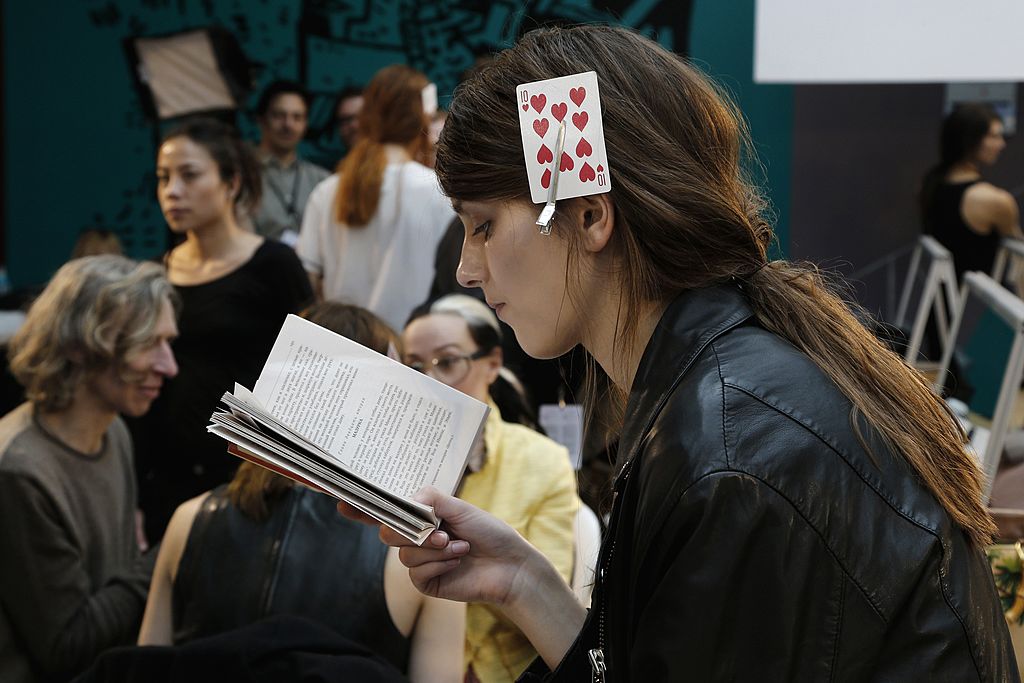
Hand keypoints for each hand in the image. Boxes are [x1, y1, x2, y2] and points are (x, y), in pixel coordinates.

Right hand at [339, 487, 544, 606]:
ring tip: (458, 547)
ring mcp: (420, 561)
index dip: (363, 508)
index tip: (343, 501)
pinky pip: (415, 572)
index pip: (387, 512)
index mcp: (423, 517)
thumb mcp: (459, 507)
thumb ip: (430, 499)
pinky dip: (438, 563)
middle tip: (438, 532)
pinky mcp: (426, 581)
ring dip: (433, 549)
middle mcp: (417, 538)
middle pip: (386, 532)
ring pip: (403, 553)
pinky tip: (457, 561)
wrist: (509, 565)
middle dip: (408, 531)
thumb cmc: (488, 532)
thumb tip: (407, 501)